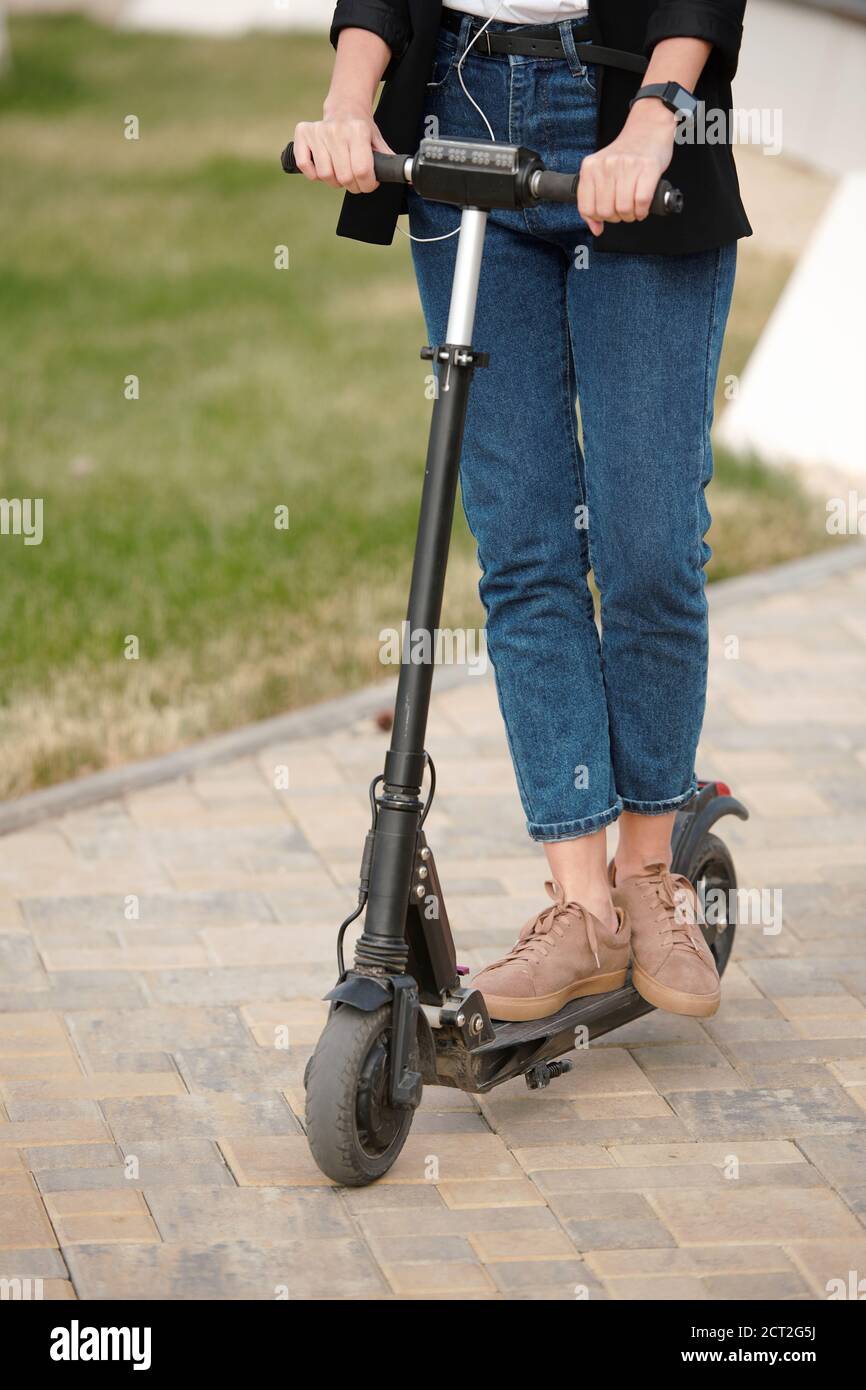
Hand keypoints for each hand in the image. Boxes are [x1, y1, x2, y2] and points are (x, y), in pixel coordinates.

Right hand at [292, 109, 393, 194]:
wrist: (344, 106)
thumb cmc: (361, 128)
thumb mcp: (377, 140)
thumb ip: (388, 159)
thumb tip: (409, 178)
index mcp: (358, 131)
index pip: (363, 171)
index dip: (367, 184)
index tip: (368, 182)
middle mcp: (337, 130)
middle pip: (344, 177)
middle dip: (352, 185)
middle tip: (354, 179)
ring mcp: (319, 131)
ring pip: (325, 175)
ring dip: (333, 181)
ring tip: (339, 171)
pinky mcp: (303, 133)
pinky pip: (305, 165)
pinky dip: (312, 173)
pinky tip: (321, 168)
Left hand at [578, 100, 675, 235]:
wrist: (648, 128)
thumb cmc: (626, 154)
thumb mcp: (601, 171)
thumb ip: (593, 199)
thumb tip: (596, 228)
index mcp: (590, 167)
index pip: (586, 208)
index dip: (597, 218)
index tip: (605, 215)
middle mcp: (606, 165)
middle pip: (605, 211)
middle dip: (615, 217)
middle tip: (622, 210)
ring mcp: (627, 165)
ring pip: (623, 209)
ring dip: (630, 215)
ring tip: (633, 208)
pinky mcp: (648, 168)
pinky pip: (641, 202)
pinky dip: (642, 211)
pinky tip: (642, 207)